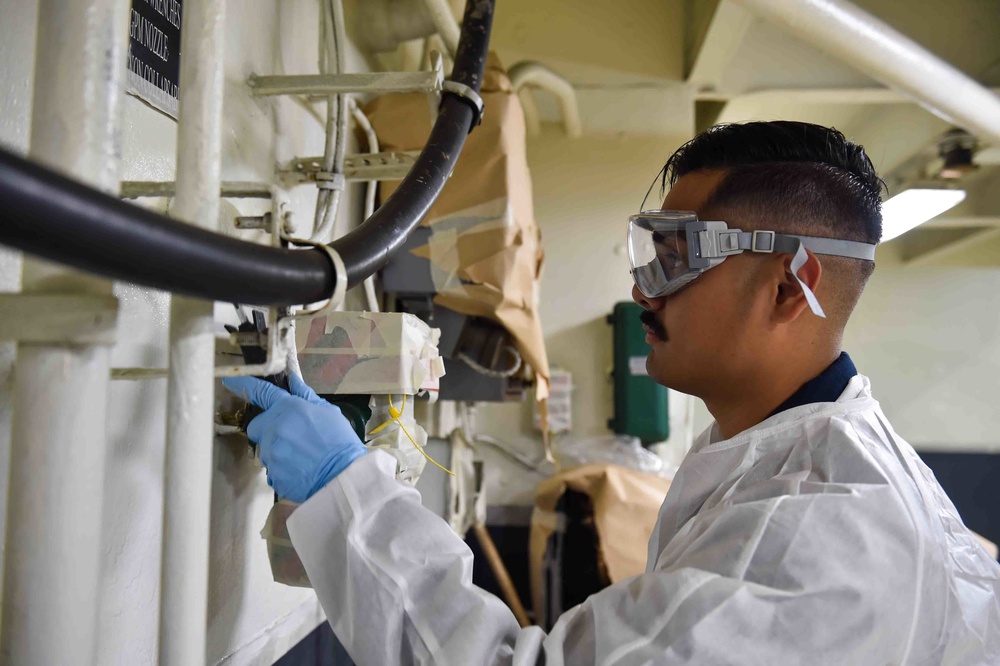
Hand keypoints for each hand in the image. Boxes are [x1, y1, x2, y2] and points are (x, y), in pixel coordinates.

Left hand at [222, 373, 366, 502]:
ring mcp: (271, 453)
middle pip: (256, 427)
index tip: (229, 381)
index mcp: (287, 409)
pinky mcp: (272, 475)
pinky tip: (301, 470)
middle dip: (267, 430)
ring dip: (279, 452)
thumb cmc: (340, 441)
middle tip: (290, 437)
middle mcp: (274, 429)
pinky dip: (284, 470)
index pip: (260, 393)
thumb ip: (305, 396)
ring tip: (302, 458)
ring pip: (266, 450)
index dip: (244, 385)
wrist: (343, 477)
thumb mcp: (328, 412)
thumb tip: (293, 380)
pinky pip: (273, 470)